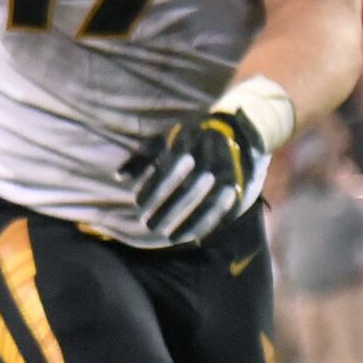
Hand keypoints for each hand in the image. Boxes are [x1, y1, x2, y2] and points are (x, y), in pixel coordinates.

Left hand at [121, 81, 289, 245]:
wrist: (240, 124)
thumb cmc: (194, 134)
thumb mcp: (167, 139)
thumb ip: (143, 159)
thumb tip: (120, 177)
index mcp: (189, 146)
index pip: (166, 174)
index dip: (151, 192)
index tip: (138, 206)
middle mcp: (209, 160)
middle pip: (186, 193)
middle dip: (167, 212)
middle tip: (150, 226)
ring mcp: (228, 175)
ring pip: (208, 205)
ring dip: (189, 225)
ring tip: (172, 237)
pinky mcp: (242, 184)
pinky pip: (227, 209)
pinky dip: (212, 224)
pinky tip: (197, 236)